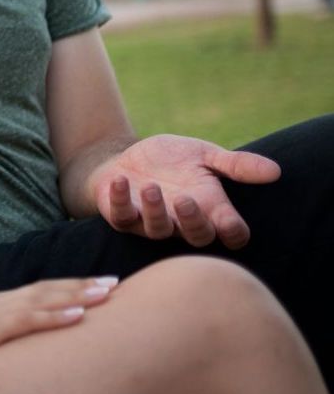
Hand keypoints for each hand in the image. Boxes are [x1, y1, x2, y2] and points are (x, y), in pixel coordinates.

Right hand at [0, 277, 117, 378]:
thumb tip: (10, 357)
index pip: (37, 293)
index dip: (69, 288)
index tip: (98, 287)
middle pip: (47, 290)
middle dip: (83, 286)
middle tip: (117, 283)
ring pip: (43, 299)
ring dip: (78, 295)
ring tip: (108, 292)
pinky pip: (27, 321)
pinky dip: (54, 316)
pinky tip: (77, 315)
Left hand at [90, 134, 280, 248]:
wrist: (128, 159)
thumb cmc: (172, 161)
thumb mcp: (204, 156)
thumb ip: (235, 164)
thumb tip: (275, 170)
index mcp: (210, 208)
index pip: (232, 233)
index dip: (233, 233)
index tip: (229, 221)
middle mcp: (183, 221)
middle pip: (197, 237)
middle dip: (192, 222)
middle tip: (184, 199)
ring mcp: (152, 222)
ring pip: (158, 230)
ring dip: (154, 210)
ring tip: (150, 186)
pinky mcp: (122, 217)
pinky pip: (121, 216)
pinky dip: (119, 199)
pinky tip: (119, 179)